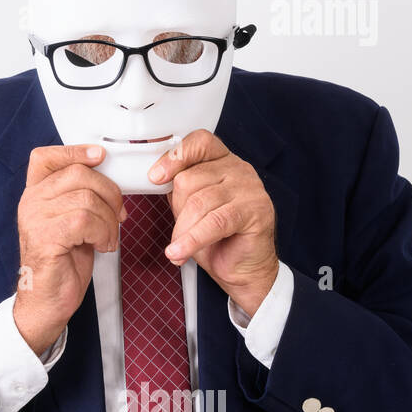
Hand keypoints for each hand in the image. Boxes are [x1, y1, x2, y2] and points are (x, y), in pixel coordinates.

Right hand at [13, 144, 125, 355]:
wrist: (47, 302)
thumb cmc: (62, 263)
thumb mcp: (72, 221)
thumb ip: (80, 196)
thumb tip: (108, 176)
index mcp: (35, 195)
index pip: (46, 157)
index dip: (75, 151)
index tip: (100, 156)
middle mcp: (30, 203)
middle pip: (78, 174)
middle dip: (109, 193)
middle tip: (118, 215)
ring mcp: (34, 219)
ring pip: (86, 198)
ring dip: (110, 219)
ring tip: (108, 237)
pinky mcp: (45, 238)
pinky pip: (85, 220)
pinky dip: (104, 233)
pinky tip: (102, 246)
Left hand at [148, 129, 279, 314]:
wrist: (244, 269)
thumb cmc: (217, 239)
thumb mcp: (190, 208)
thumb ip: (179, 190)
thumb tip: (155, 178)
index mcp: (222, 162)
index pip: (199, 142)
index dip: (174, 157)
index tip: (155, 177)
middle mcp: (239, 170)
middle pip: (190, 179)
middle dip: (177, 210)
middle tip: (178, 232)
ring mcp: (250, 189)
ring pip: (198, 203)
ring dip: (182, 231)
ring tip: (178, 248)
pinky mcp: (256, 211)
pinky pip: (214, 222)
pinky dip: (192, 240)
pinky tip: (180, 252)